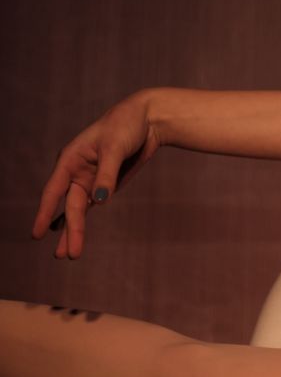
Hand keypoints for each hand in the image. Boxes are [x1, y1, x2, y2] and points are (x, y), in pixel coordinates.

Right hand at [31, 90, 159, 258]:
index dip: (44, 213)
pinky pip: (92, 204)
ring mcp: (92, 178)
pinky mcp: (107, 183)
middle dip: (70, 231)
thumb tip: (99, 201)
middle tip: (66, 257)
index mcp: (71, 159)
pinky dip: (82, 219)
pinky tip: (69, 232)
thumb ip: (107, 175)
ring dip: (73, 230)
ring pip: (79, 209)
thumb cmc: (126, 125)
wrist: (148, 119)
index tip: (35, 235)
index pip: (53, 191)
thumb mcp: (115, 147)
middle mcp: (77, 171)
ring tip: (67, 255)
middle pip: (70, 206)